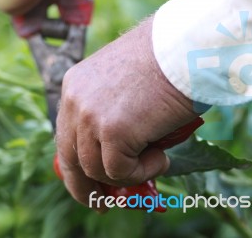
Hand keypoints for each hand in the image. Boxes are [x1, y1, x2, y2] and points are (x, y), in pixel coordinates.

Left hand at [56, 16, 199, 211]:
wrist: (185, 48)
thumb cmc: (164, 64)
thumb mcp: (123, 88)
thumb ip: (109, 116)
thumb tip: (115, 156)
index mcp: (74, 87)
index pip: (66, 136)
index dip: (77, 165)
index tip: (89, 184)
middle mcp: (74, 101)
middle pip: (69, 159)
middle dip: (85, 187)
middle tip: (103, 203)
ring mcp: (90, 116)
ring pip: (96, 170)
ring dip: (127, 174)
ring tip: (155, 159)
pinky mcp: (112, 131)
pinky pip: (120, 171)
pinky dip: (143, 172)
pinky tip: (161, 155)